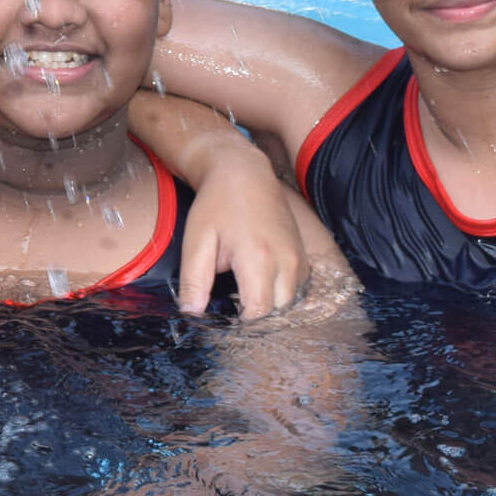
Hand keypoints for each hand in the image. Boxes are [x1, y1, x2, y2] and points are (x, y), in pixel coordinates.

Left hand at [178, 168, 308, 318]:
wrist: (244, 173)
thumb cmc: (216, 205)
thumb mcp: (197, 241)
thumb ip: (194, 280)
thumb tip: (191, 313)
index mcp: (258, 259)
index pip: (258, 312)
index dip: (239, 322)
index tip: (222, 317)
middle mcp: (287, 261)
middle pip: (277, 311)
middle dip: (255, 315)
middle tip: (229, 306)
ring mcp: (300, 257)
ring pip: (290, 302)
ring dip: (269, 305)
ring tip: (243, 292)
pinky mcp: (303, 254)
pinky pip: (298, 287)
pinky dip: (281, 292)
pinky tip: (258, 281)